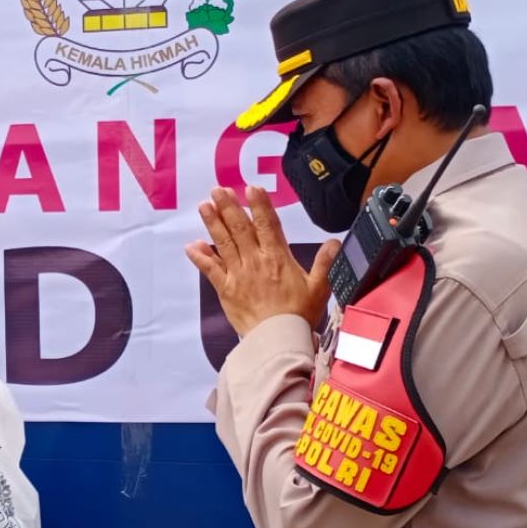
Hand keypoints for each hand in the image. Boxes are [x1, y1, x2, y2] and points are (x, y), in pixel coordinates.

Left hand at [185, 186, 339, 336]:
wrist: (278, 339)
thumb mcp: (319, 287)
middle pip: (240, 229)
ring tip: (204, 205)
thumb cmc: (298, 316)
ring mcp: (238, 275)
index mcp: (278, 258)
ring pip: (223, 243)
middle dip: (229, 207)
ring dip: (213, 223)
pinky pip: (210, 270)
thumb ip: (325, 262)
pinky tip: (192, 245)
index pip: (268, 225)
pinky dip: (200, 257)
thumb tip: (335, 242)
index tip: (251, 188)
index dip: (259, 205)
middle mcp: (256, 262)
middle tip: (218, 190)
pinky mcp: (225, 289)